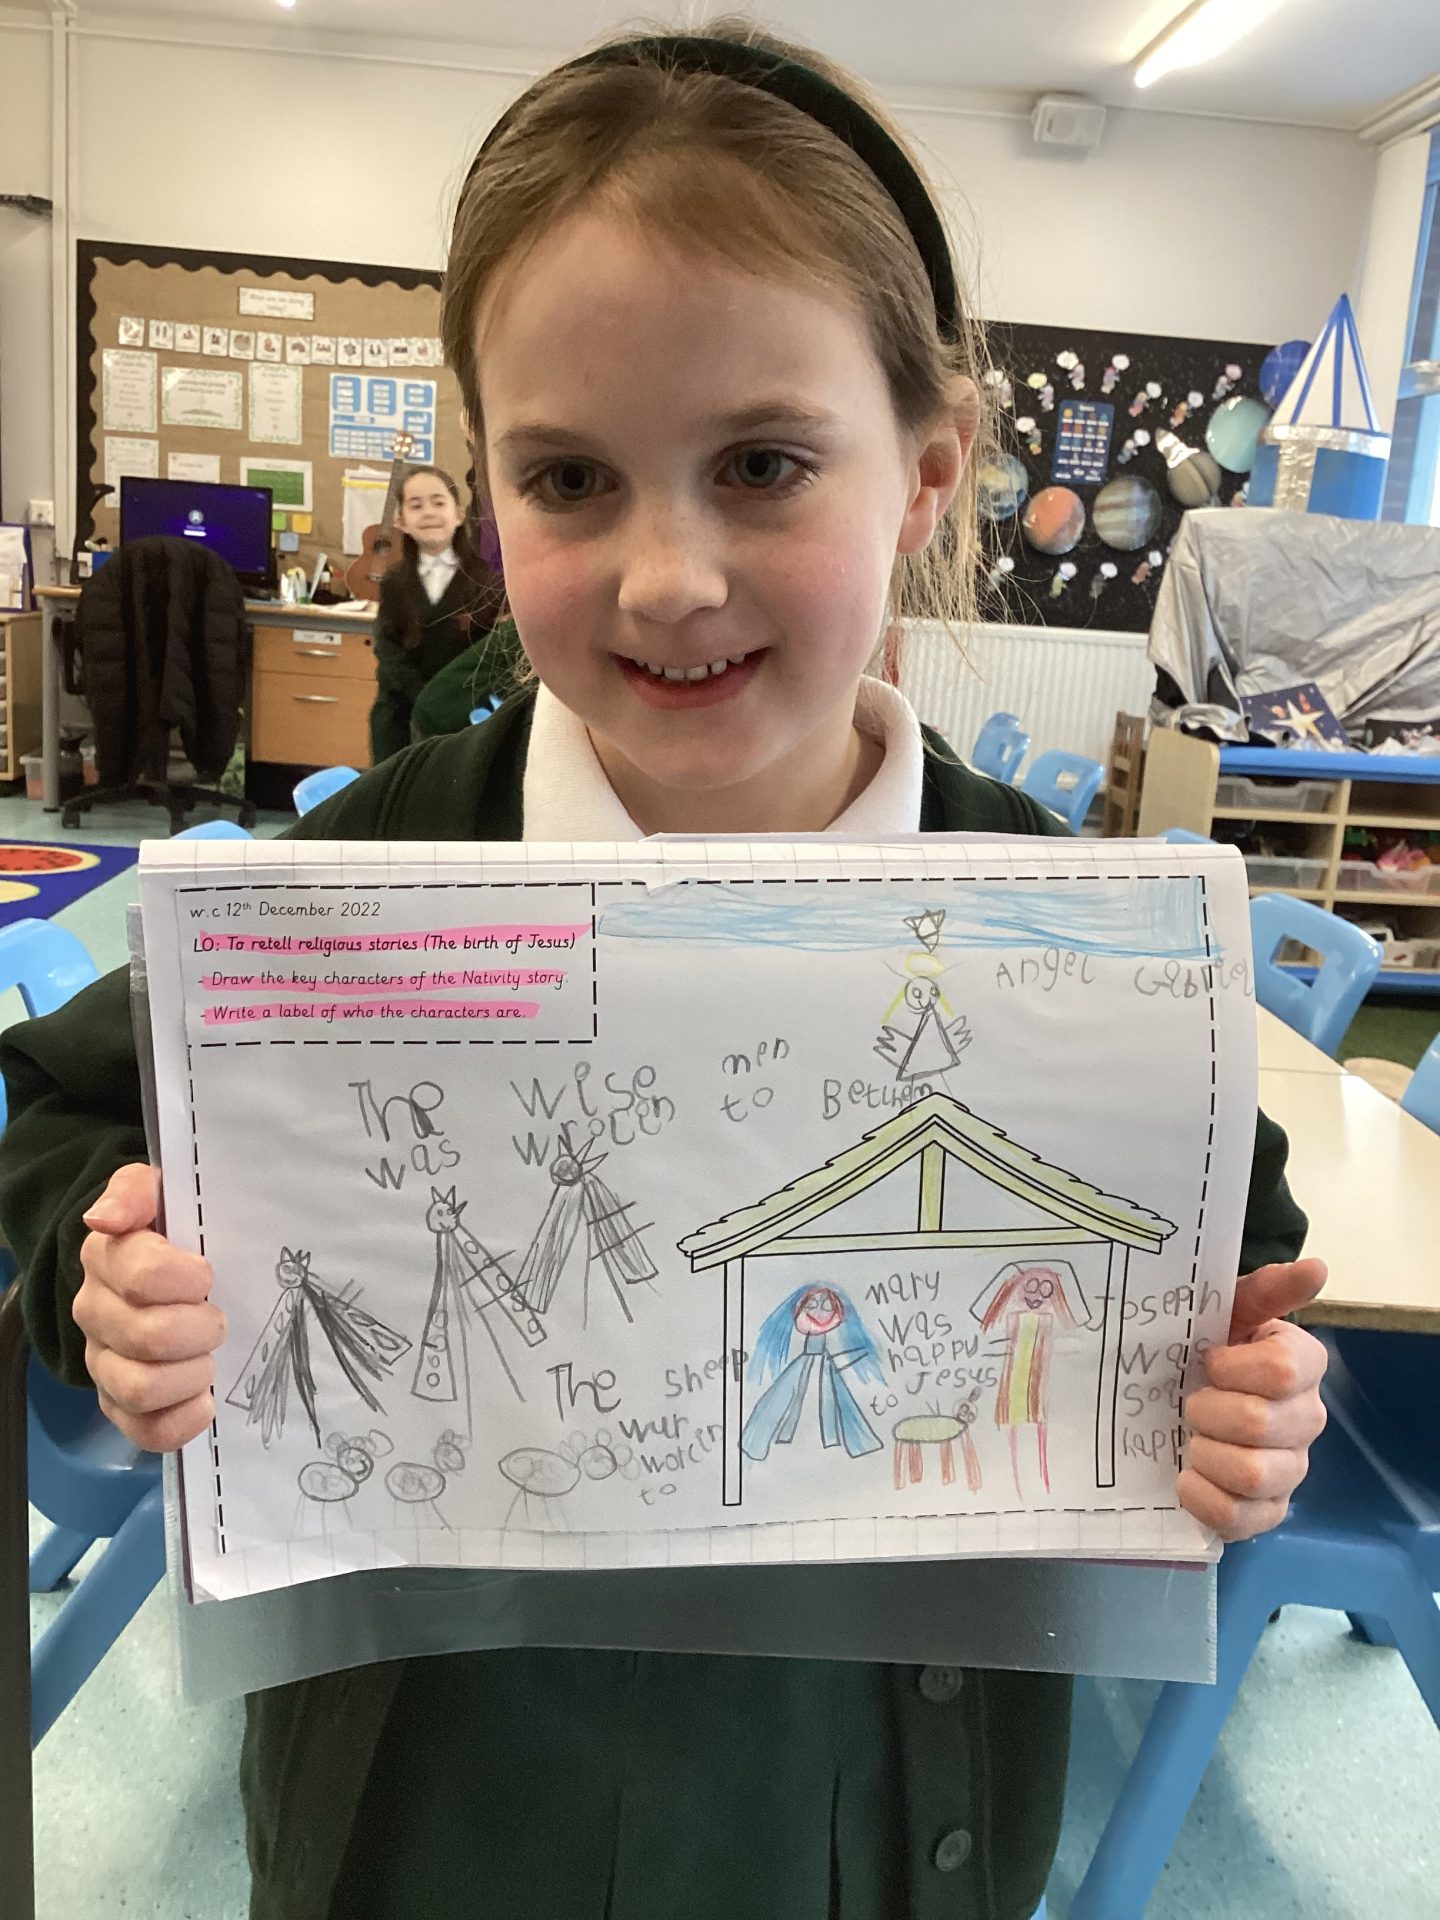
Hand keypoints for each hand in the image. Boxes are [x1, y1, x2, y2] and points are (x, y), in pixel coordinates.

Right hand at [73, 1163, 227, 1451]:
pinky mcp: (119, 1403)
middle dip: (201, 1329)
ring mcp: (104, 1362)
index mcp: (107, 1258)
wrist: (174, 1264)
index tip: (208, 1275)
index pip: (143, 1276)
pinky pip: (144, 1430)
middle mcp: (96, 1313)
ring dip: (192, 1374)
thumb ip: (135, 1191)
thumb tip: (104, 1218)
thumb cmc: (174, 1227)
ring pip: (142, 1388)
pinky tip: (205, 1401)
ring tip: (210, 1358)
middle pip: (148, 1337)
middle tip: (218, 1318)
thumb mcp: (160, 1191)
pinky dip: (181, 1421)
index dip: (188, 1279)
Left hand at [1178, 1258, 1327, 1541]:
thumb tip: (1316, 1268)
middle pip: (1261, 1424)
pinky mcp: (1267, 1511)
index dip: (1233, 1367)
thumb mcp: (1226, 1309)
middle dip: (1208, 1411)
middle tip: (1188, 1403)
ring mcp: (1290, 1469)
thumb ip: (1266, 1289)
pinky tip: (1186, 1478)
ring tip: (1190, 1440)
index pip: (1284, 1370)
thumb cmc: (1207, 1347)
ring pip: (1254, 1474)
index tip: (1207, 1359)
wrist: (1182, 1391)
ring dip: (1207, 1453)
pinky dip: (1204, 1499)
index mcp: (1302, 1365)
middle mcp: (1306, 1419)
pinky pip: (1241, 1519)